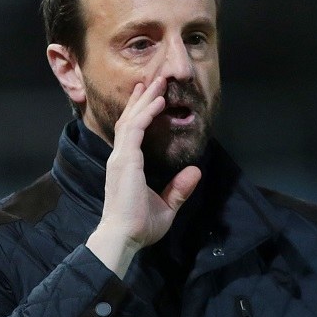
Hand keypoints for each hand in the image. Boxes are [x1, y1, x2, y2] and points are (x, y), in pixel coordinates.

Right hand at [85, 77, 201, 277]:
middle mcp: (121, 157)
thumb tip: (195, 171)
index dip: (140, 112)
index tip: (149, 96)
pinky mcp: (126, 160)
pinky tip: (158, 102)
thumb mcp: (166, 206)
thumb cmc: (139, 226)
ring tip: (157, 82)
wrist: (123, 237)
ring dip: (146, 99)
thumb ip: (179, 189)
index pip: (132, 132)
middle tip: (153, 79)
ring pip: (133, 120)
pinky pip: (136, 130)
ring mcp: (121, 157)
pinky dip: (147, 114)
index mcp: (127, 166)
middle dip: (142, 99)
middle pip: (130, 120)